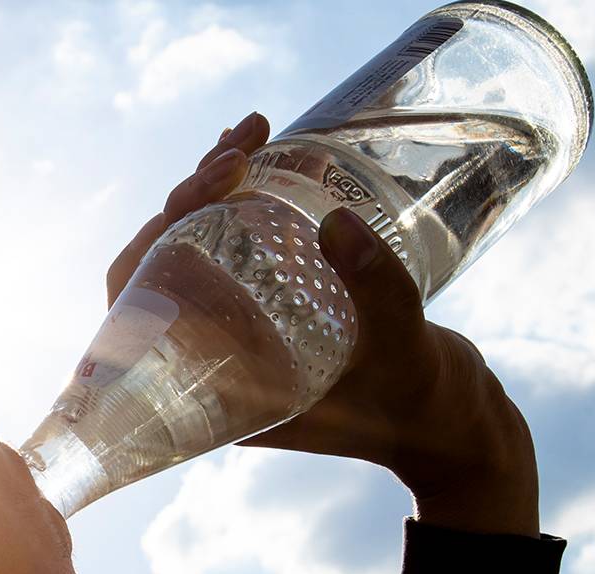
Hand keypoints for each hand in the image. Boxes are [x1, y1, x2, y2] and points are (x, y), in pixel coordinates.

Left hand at [104, 112, 538, 537]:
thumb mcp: (403, 350)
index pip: (139, 308)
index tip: (196, 190)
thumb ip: (376, 291)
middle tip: (241, 149)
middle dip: (191, 194)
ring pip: (198, 246)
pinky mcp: (276, 305)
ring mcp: (244, 329)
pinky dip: (248, 195)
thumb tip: (334, 220)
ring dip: (216, 184)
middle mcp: (216, 358)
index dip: (148, 244)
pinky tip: (267, 149)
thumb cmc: (424, 406)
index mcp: (215, 389)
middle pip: (164, 263)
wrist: (455, 423)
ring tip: (254, 129)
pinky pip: (240, 244)